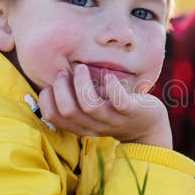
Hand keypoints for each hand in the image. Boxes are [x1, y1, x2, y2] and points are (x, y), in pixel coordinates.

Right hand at [38, 64, 172, 148]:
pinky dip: (112, 87)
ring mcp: (114, 120)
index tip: (51, 84)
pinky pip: (119, 102)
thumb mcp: (93, 108)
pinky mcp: (132, 112)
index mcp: (81, 125)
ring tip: (82, 67)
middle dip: (61, 88)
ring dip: (82, 84)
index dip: (46, 99)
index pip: (53, 117)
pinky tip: (109, 76)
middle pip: (68, 111)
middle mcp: (94, 126)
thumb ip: (76, 98)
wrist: (148, 127)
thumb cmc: (115, 110)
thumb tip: (54, 74)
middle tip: (65, 72)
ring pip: (90, 106)